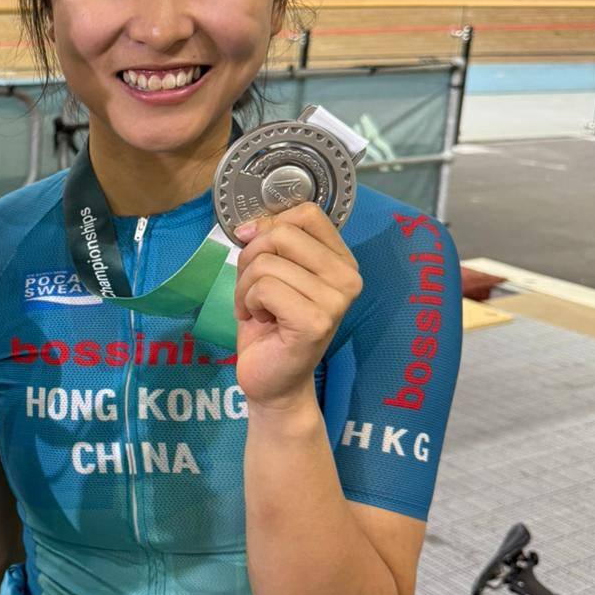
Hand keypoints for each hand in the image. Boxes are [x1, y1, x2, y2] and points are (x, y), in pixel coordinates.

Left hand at [232, 202, 362, 409]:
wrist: (274, 381)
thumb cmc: (271, 325)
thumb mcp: (270, 273)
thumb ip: (269, 243)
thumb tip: (249, 226)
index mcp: (342, 261)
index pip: (307, 213)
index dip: (270, 224)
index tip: (255, 248)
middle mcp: (348, 278)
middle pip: (283, 233)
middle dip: (251, 256)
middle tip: (252, 288)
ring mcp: (336, 301)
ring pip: (267, 263)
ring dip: (246, 286)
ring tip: (256, 309)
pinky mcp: (316, 322)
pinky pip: (264, 288)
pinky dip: (248, 302)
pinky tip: (258, 320)